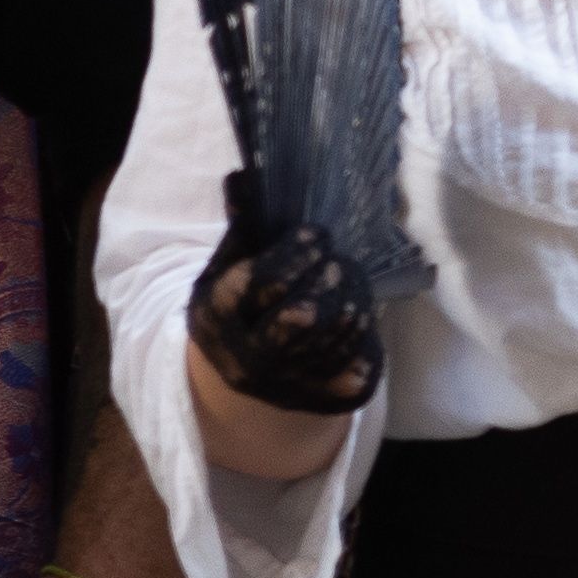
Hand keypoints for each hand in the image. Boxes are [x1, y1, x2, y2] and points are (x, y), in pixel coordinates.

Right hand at [197, 166, 381, 414]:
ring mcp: (282, 387)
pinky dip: (361, 344)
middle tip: (337, 263)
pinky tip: (358, 320)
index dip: (294, 255)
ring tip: (352, 284)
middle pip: (298, 319)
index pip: (261, 284)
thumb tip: (244, 175)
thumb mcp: (227, 265)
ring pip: (331, 344)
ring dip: (351, 306)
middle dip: (326, 282)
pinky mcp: (316, 402)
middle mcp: (245, 359)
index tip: (316, 235)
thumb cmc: (239, 304)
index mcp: (216, 317)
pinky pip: (351, 374)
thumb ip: (242, 226)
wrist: (241, 371)